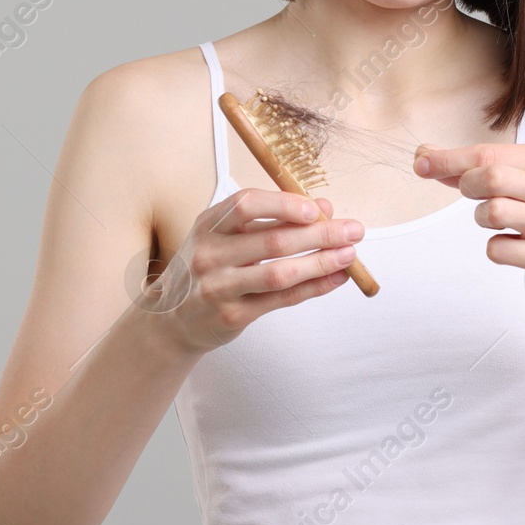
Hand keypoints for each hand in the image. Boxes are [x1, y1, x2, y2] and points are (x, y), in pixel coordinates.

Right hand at [158, 190, 364, 353]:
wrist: (171, 319)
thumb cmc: (209, 268)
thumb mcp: (227, 236)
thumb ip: (271, 219)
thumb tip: (323, 207)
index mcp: (208, 225)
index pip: (246, 205)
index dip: (284, 205)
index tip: (317, 208)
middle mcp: (210, 255)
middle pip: (272, 241)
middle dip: (319, 233)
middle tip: (353, 229)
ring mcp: (219, 287)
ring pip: (279, 273)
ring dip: (320, 262)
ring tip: (349, 255)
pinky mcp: (232, 315)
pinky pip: (281, 300)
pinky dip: (313, 288)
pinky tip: (335, 278)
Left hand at [413, 141, 524, 308]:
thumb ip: (478, 166)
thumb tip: (426, 156)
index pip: (489, 151)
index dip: (448, 158)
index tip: (421, 163)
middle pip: (490, 177)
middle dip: (468, 187)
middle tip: (475, 196)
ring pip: (492, 213)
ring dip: (483, 218)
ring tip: (501, 221)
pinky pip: (497, 249)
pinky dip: (496, 248)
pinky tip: (515, 245)